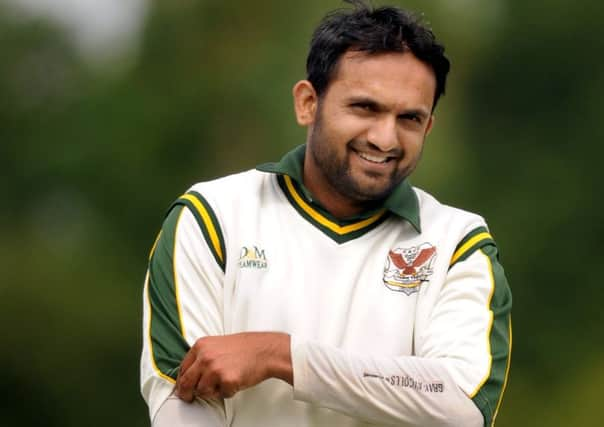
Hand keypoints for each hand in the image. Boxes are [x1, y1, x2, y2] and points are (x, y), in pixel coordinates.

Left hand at [175, 332, 291, 401]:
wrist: (264, 350)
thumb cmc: (245, 348)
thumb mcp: (217, 344)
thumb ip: (203, 356)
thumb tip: (191, 374)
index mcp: (201, 346)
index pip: (182, 368)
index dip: (181, 381)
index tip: (182, 388)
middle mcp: (205, 356)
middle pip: (186, 382)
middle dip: (186, 394)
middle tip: (189, 398)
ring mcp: (214, 369)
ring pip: (202, 391)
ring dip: (213, 391)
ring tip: (226, 380)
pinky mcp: (226, 380)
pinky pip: (220, 395)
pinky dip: (228, 392)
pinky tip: (236, 380)